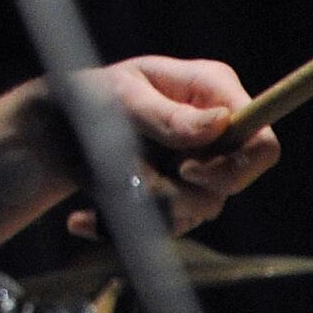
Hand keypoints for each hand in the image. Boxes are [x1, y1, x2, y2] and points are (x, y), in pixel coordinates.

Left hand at [51, 55, 277, 237]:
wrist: (53, 129)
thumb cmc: (87, 96)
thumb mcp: (120, 97)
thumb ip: (166, 114)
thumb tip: (220, 123)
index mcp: (211, 88)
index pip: (260, 140)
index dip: (236, 165)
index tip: (186, 171)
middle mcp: (216, 128)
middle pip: (235, 181)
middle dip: (187, 191)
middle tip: (140, 183)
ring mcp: (201, 162)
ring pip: (203, 207)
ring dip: (153, 205)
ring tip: (103, 189)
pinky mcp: (181, 192)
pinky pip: (173, 223)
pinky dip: (130, 223)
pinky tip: (83, 217)